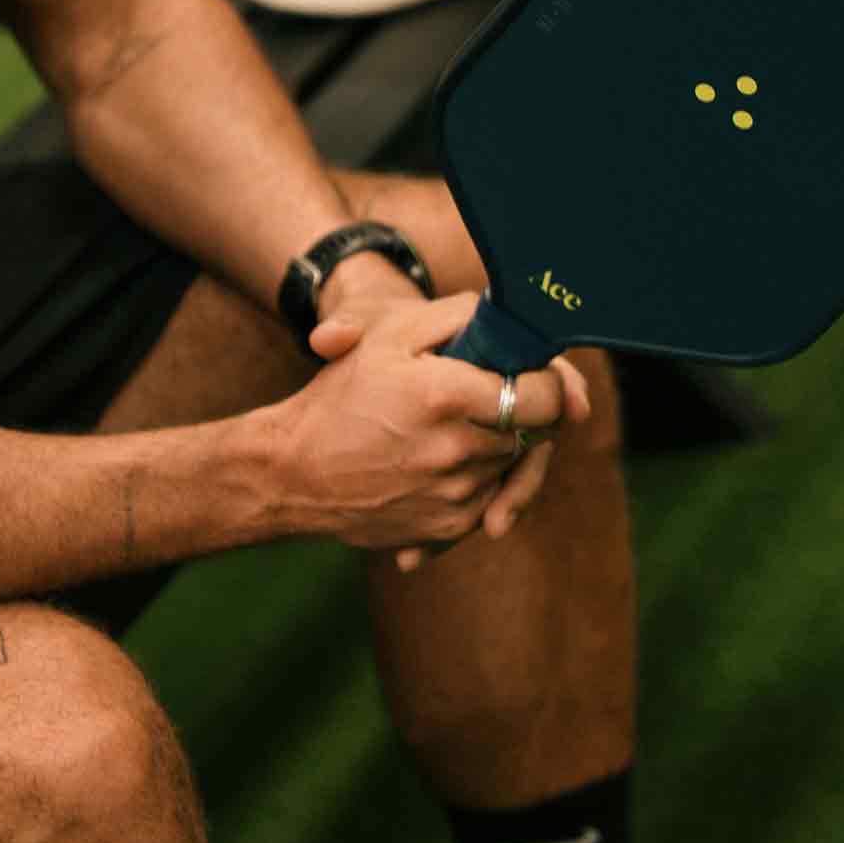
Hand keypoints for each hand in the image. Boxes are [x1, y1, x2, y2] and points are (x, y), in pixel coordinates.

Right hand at [255, 291, 587, 557]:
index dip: (551, 381)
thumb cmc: (340, 395)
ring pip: (516, 465)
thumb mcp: (389, 334)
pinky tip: (453, 461)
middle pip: (537, 431)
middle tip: (495, 395)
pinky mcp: (449, 528)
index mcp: (448, 396)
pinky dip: (485, 479)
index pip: (546, 394)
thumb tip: (512, 317)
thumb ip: (458, 315)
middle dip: (528, 410)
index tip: (535, 373)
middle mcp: (458, 450)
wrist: (292, 472)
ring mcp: (457, 495)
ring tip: (461, 426)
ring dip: (504, 443)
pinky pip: (495, 501)